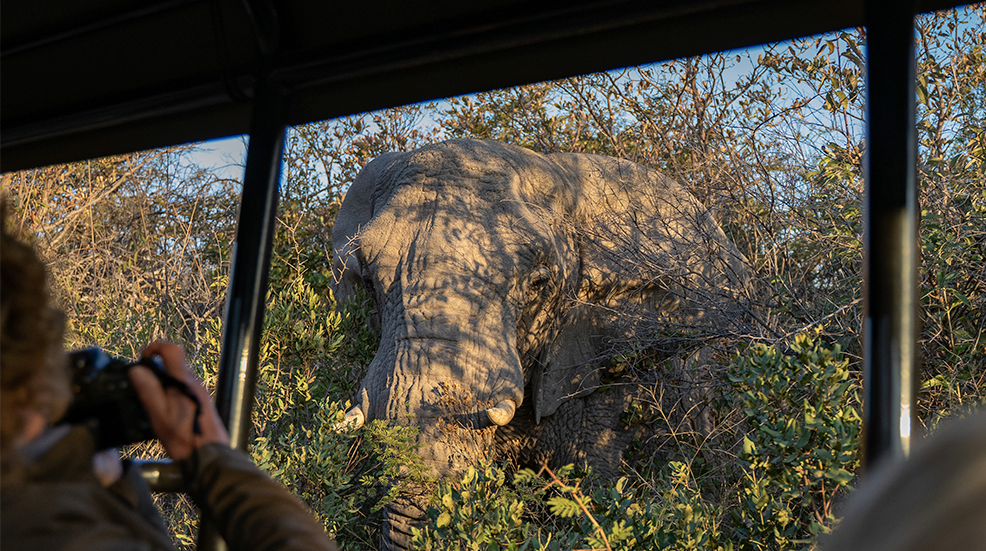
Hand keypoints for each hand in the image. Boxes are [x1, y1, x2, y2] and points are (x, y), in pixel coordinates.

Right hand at [129, 341, 229, 460]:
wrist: (210, 456)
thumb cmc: (185, 439)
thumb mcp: (159, 416)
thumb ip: (149, 391)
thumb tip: (137, 370)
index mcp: (184, 381)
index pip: (173, 350)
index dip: (155, 347)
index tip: (143, 357)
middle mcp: (195, 383)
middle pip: (174, 364)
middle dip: (155, 369)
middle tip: (141, 385)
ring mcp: (200, 392)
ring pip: (178, 378)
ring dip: (162, 383)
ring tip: (150, 402)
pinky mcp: (201, 403)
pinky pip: (183, 389)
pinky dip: (170, 393)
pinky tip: (163, 411)